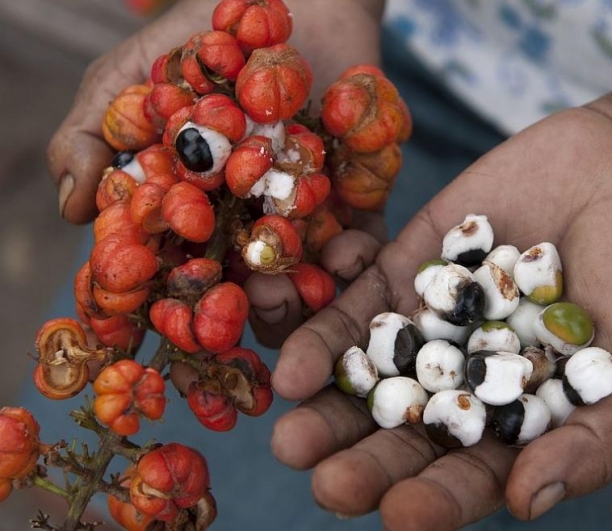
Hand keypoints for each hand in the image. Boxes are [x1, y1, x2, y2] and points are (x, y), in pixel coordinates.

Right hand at [45, 0, 386, 345]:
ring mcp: (305, 215)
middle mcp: (248, 224)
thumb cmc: (202, 35)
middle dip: (244, 308)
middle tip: (241, 308)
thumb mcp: (130, 76)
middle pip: (245, 289)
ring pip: (303, 278)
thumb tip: (71, 209)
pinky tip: (348, 251)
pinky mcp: (357, 197)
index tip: (165, 325)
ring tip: (286, 289)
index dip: (169, 302)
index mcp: (193, 211)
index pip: (177, 271)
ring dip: (298, 294)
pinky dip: (357, 254)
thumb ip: (92, 134)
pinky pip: (363, 239)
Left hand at [269, 107, 611, 528]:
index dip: (438, 500)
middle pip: (405, 435)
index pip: (471, 474)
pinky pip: (357, 307)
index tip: (403, 517)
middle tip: (327, 485)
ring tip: (292, 440)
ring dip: (329, 412)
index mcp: (517, 419)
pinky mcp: (405, 268)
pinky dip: (325, 337)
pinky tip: (293, 369)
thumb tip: (527, 503)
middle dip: (366, 464)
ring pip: (369, 379)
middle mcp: (463, 378)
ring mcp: (428, 323)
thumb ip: (598, 441)